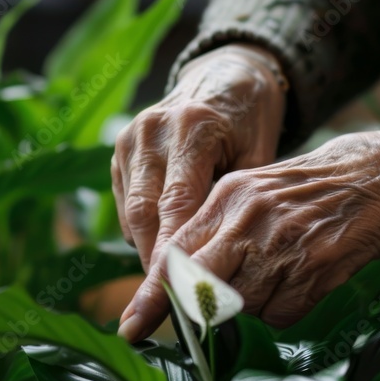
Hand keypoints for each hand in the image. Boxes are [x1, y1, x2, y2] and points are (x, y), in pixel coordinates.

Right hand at [112, 42, 286, 278]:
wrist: (226, 74)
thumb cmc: (251, 118)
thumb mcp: (258, 155)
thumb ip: (236, 201)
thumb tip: (223, 262)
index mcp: (192, 128)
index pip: (176, 204)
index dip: (173, 254)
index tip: (178, 295)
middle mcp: (152, 130)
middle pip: (145, 213)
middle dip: (154, 263)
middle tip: (167, 306)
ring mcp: (131, 136)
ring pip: (131, 211)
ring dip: (146, 250)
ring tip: (167, 290)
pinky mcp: (120, 147)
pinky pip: (126, 201)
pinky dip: (141, 230)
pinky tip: (161, 253)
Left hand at [118, 125, 379, 339]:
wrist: (376, 179)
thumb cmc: (306, 193)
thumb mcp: (253, 193)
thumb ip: (216, 231)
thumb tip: (177, 281)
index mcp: (228, 197)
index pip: (177, 253)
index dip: (151, 295)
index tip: (130, 327)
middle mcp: (250, 218)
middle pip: (201, 287)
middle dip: (184, 317)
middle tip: (171, 336)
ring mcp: (282, 243)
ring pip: (244, 307)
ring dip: (255, 306)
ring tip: (280, 276)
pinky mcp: (314, 265)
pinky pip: (281, 314)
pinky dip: (287, 309)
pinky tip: (303, 282)